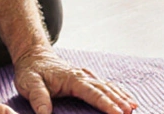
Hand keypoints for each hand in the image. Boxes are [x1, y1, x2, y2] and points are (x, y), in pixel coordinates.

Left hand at [13, 47, 136, 113]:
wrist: (33, 55)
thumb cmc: (31, 71)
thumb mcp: (29, 84)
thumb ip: (39, 99)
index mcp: (72, 78)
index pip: (93, 92)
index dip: (106, 104)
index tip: (118, 113)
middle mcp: (82, 76)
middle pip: (105, 89)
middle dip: (119, 100)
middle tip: (131, 111)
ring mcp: (85, 75)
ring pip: (107, 85)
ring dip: (121, 95)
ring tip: (133, 106)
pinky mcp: (85, 77)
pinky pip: (104, 84)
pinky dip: (117, 91)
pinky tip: (124, 97)